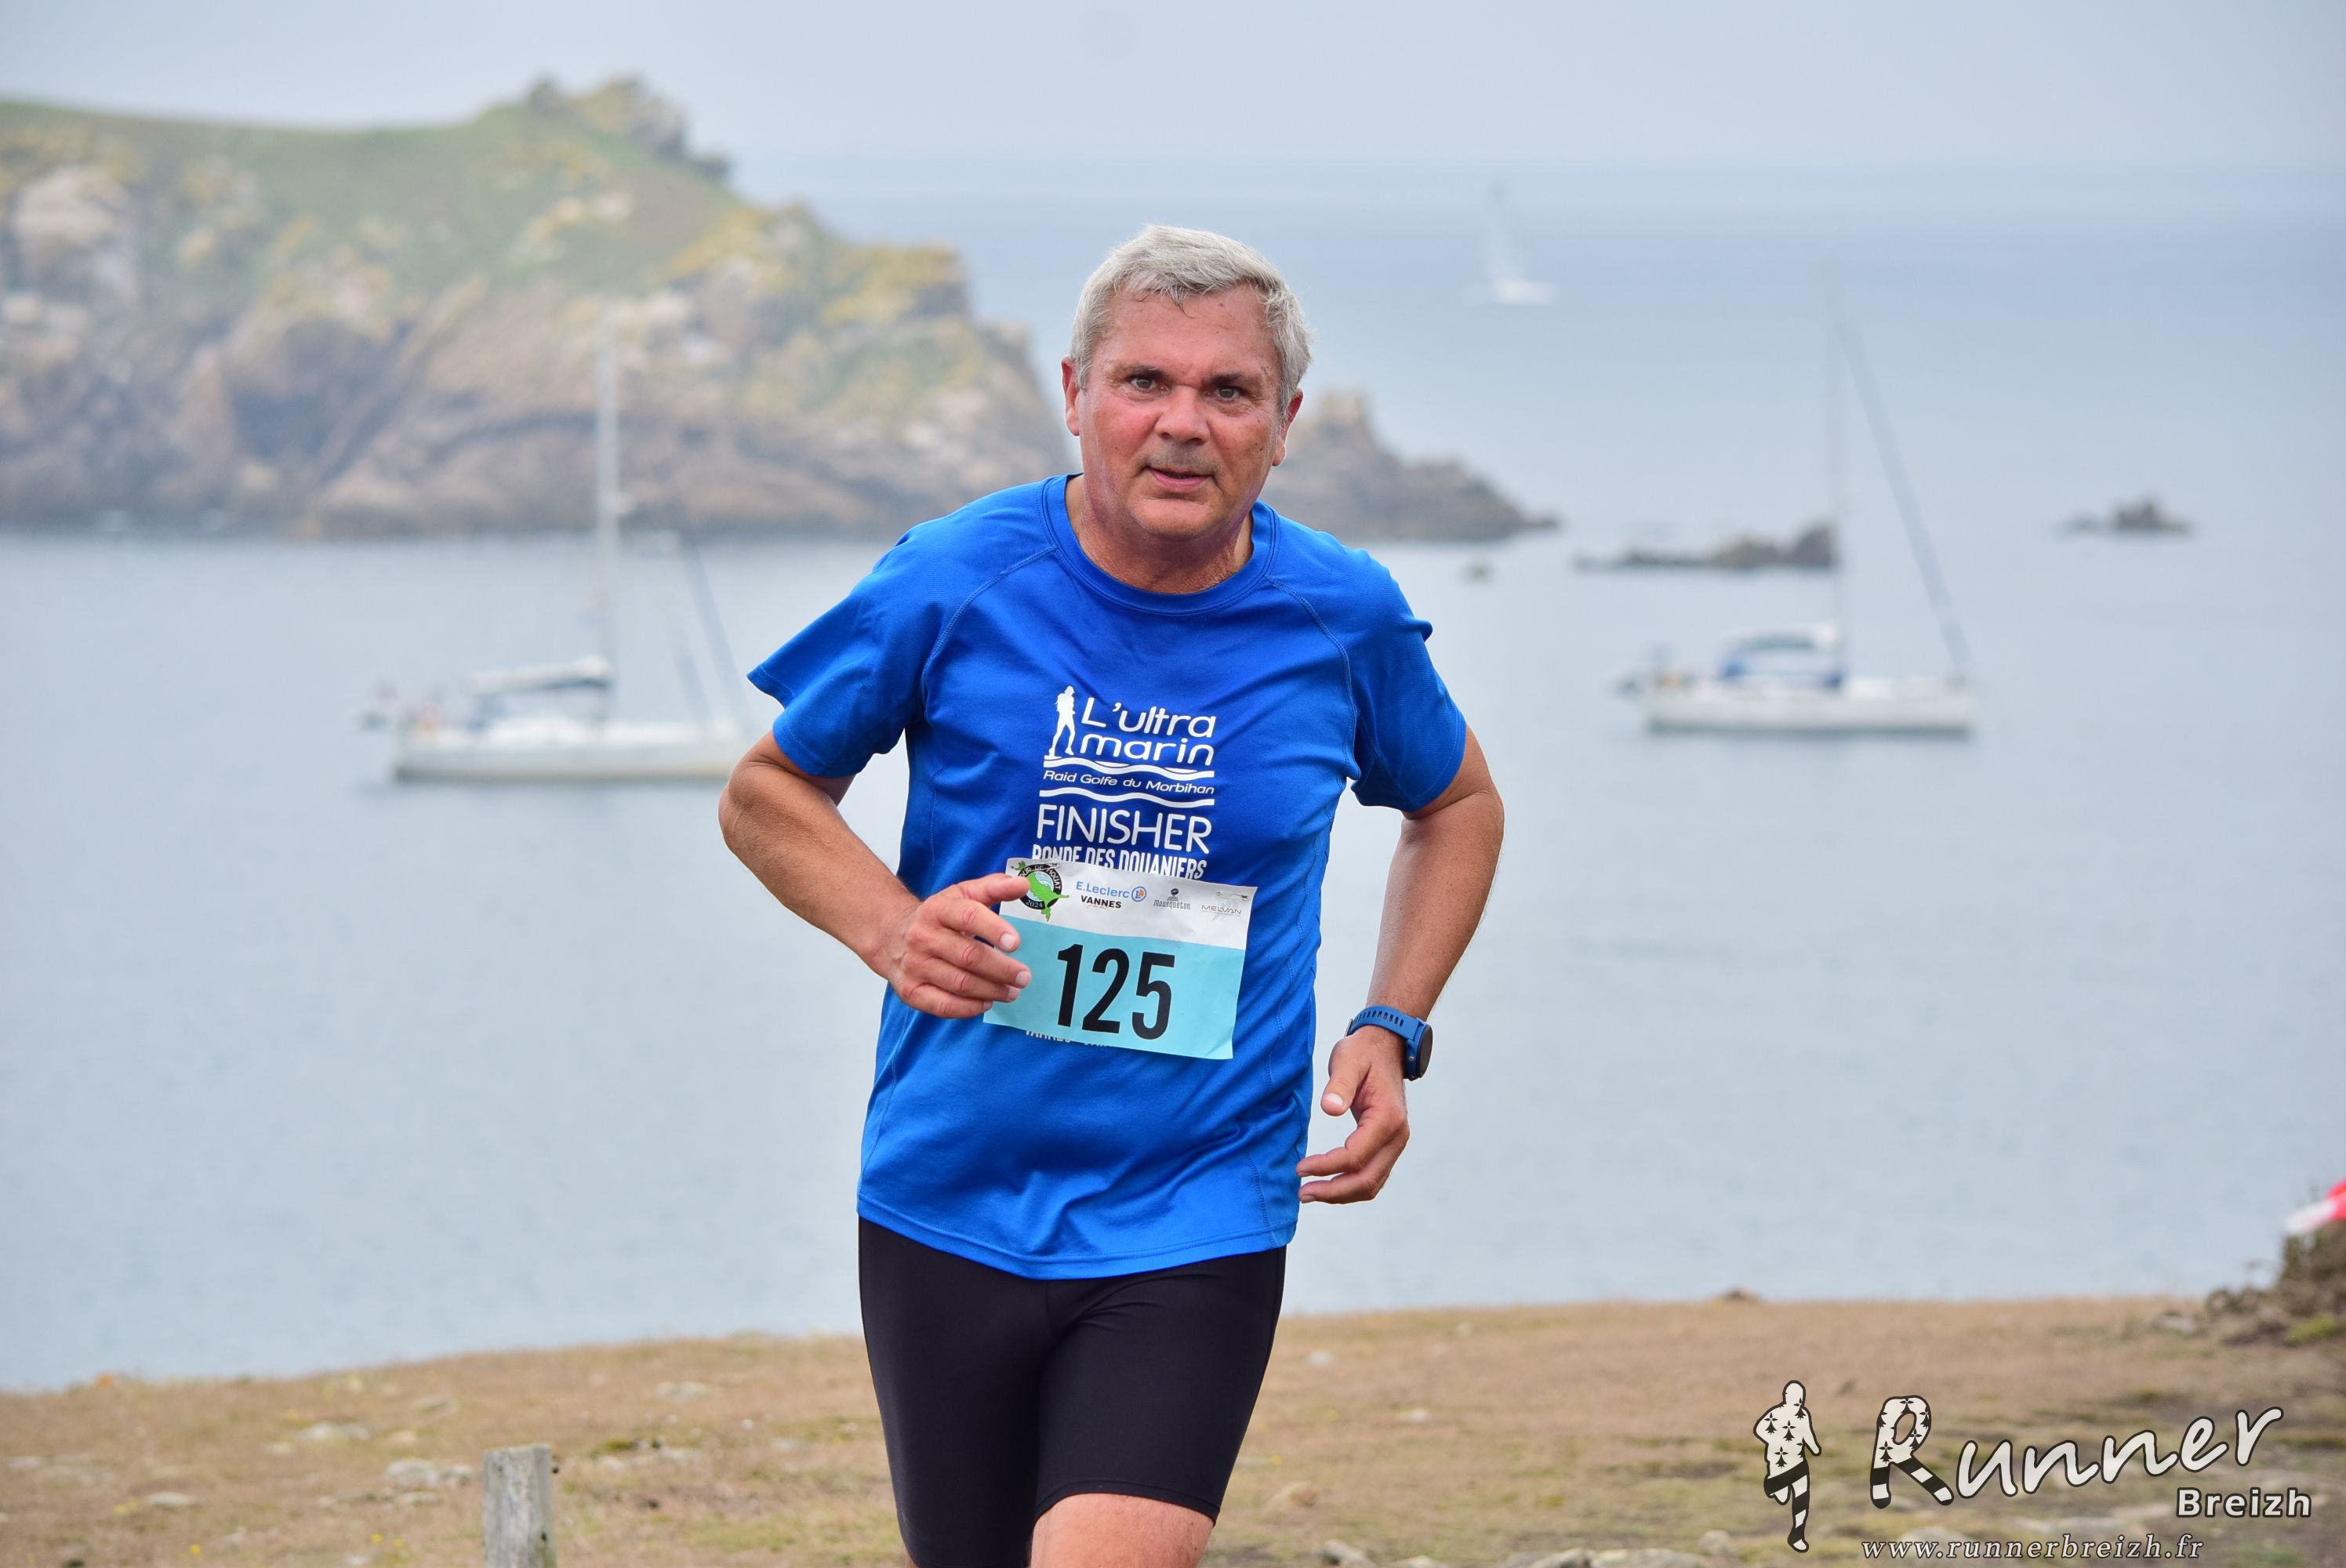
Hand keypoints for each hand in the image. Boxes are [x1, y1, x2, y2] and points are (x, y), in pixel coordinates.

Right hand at [869, 872, 1033, 1018]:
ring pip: (959, 983)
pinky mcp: (911, 991)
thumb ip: (994, 887)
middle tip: (1023, 977)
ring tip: (1011, 991)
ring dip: (991, 990)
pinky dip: (969, 1008)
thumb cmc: (938, 917)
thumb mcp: (962, 895)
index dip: (994, 929)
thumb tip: (1023, 884)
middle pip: (968, 956)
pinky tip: (986, 1002)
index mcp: (937, 909)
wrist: (890, 936)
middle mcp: (922, 937)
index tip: (1016, 943)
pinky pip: (943, 1005)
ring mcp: (914, 966)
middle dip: (1001, 969)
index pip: (968, 916)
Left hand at [1296, 1026, 1410, 1203]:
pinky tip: (1327, 1184)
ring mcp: (1395, 1144)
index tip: (1300, 1168)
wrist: (1386, 1048)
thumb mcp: (1348, 1060)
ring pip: (1371, 1184)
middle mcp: (1397, 1137)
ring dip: (1341, 1194)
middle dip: (1333, 1191)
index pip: (1356, 1156)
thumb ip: (1339, 1085)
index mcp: (1387, 1119)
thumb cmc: (1364, 1053)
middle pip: (1366, 1180)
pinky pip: (1371, 1176)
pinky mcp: (1388, 1146)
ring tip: (1310, 1193)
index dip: (1327, 1166)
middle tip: (1302, 1193)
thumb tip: (1329, 1109)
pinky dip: (1349, 1186)